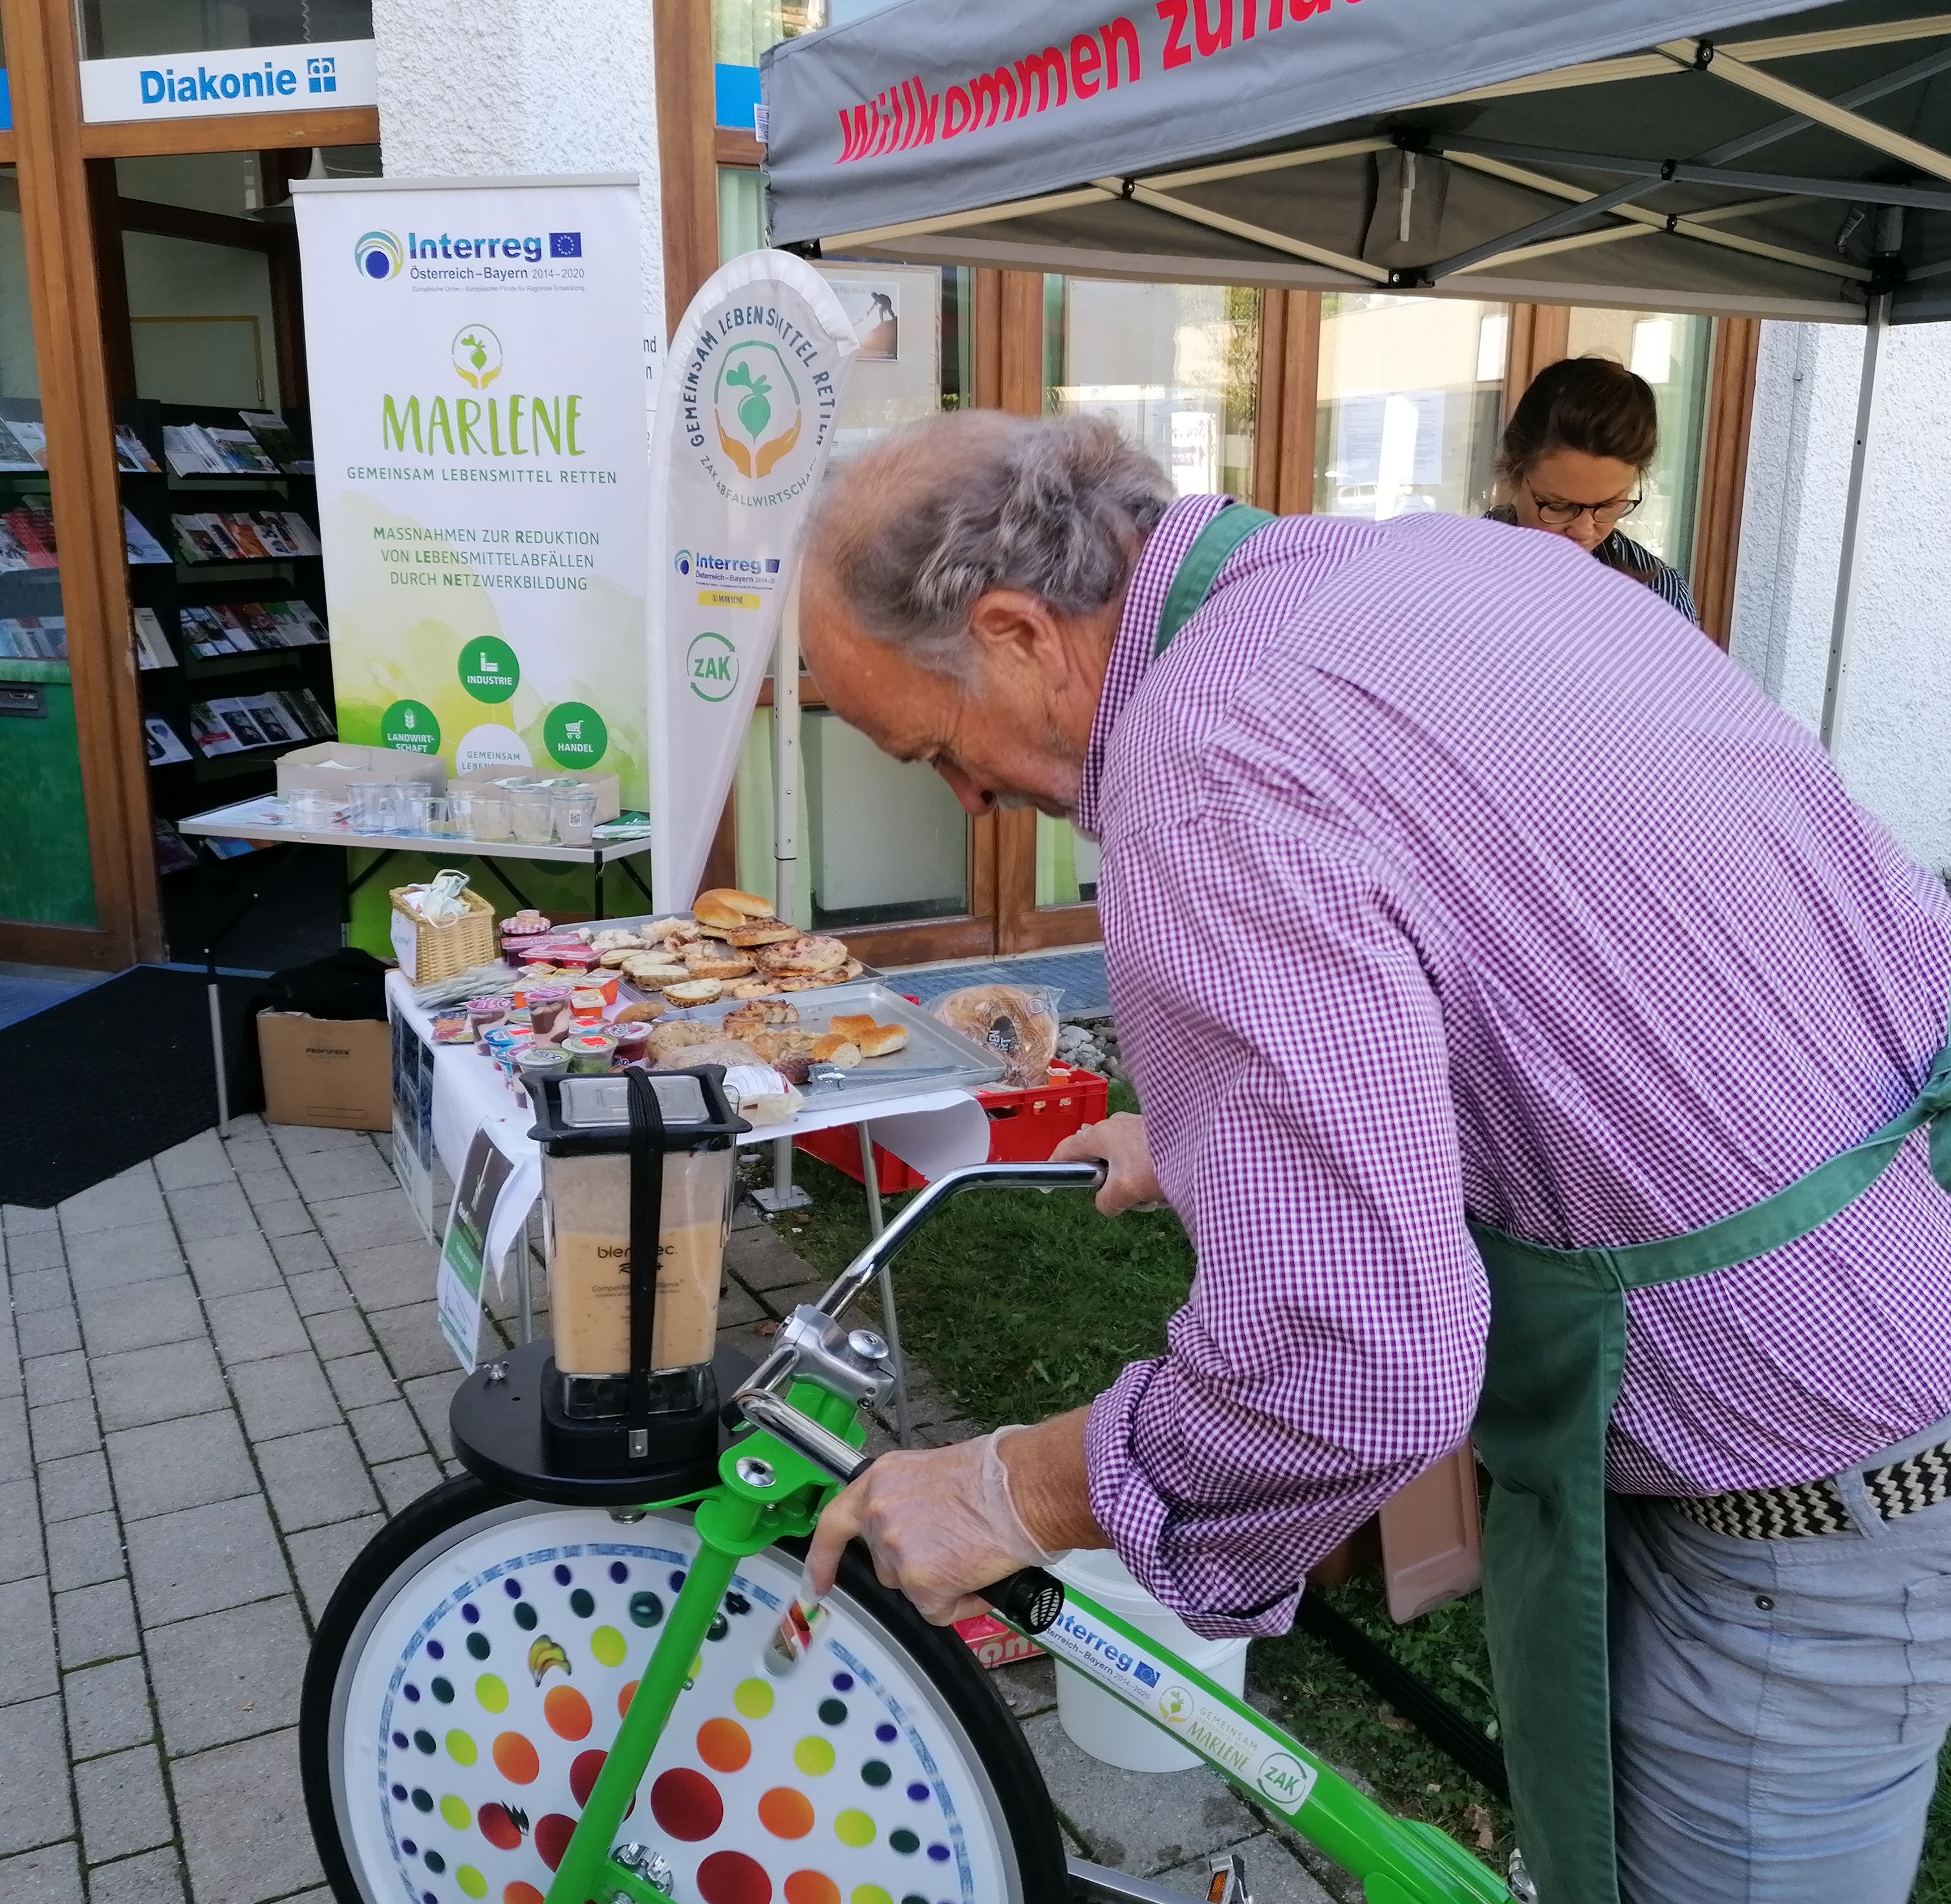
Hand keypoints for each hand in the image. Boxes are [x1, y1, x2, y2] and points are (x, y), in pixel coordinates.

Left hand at [805, 1431, 1053, 1624]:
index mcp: (881, 1481)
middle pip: (884, 1562)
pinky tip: (980, 1577)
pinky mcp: (921, 1584)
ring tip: (974, 1554)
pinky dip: (961, 1603)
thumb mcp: (935, 1473)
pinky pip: (937, 1610)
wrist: (1024, 1486)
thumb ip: (912, 1500)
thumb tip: (920, 1526)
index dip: (822, 1558)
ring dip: (940, 1581)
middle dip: (915, 1564)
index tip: (815, 1584)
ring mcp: (897, 1551)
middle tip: (953, 1546)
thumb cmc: (997, 1475)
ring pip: (911, 1587)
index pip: (835, 1523)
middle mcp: (880, 1515)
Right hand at [1053, 1112, 1164, 1214]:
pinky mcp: (1157, 1132)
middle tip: (1126, 1199)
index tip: (1048, 1184)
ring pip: (1122, 1163)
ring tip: (1153, 1195)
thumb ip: (1106, 1202)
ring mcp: (1136, 1126)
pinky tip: (1165, 1185)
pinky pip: (1141, 1159)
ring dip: (1132, 1183)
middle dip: (1109, 1184)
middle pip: (1098, 1160)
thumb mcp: (1123, 1192)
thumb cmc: (1157, 1167)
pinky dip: (1148, 1175)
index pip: (1066, 1149)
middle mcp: (1115, 1125)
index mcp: (1100, 1134)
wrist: (1205, 1151)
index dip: (1054, 1167)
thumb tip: (1109, 1201)